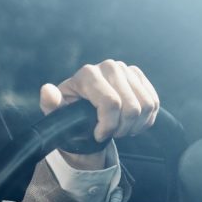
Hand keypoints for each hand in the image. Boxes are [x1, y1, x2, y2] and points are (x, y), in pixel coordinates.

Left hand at [40, 60, 159, 168]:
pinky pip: (153, 103)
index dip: (108, 125)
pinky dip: (145, 120)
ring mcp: (126, 70)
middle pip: (131, 107)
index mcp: (86, 74)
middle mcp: (108, 67)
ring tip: (119, 128)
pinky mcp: (139, 77)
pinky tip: (130, 122)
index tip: (98, 134)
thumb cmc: (70, 114)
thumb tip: (47, 90)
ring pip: (145, 106)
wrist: (85, 114)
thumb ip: (51, 103)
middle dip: (122, 128)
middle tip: (110, 132)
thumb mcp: (57, 113)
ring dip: (134, 125)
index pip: (111, 103)